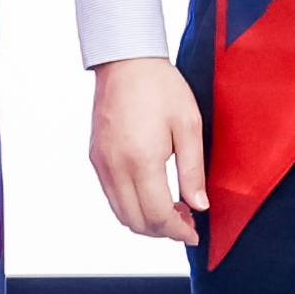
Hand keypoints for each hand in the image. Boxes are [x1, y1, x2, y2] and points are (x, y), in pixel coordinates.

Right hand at [88, 56, 208, 242]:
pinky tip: (151, 194)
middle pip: (136, 222)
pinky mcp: (95, 157)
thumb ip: (193, 170)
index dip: (178, 232)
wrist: (126, 60)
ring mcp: (101, 163)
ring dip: (146, 222)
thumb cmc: (160, 86)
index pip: (158, 216)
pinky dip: (130, 206)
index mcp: (141, 159)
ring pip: (121, 213)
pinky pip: (111, 196)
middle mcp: (116, 166)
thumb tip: (199, 205)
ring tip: (171, 210)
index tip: (194, 233)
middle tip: (186, 222)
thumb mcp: (189, 125)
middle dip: (163, 232)